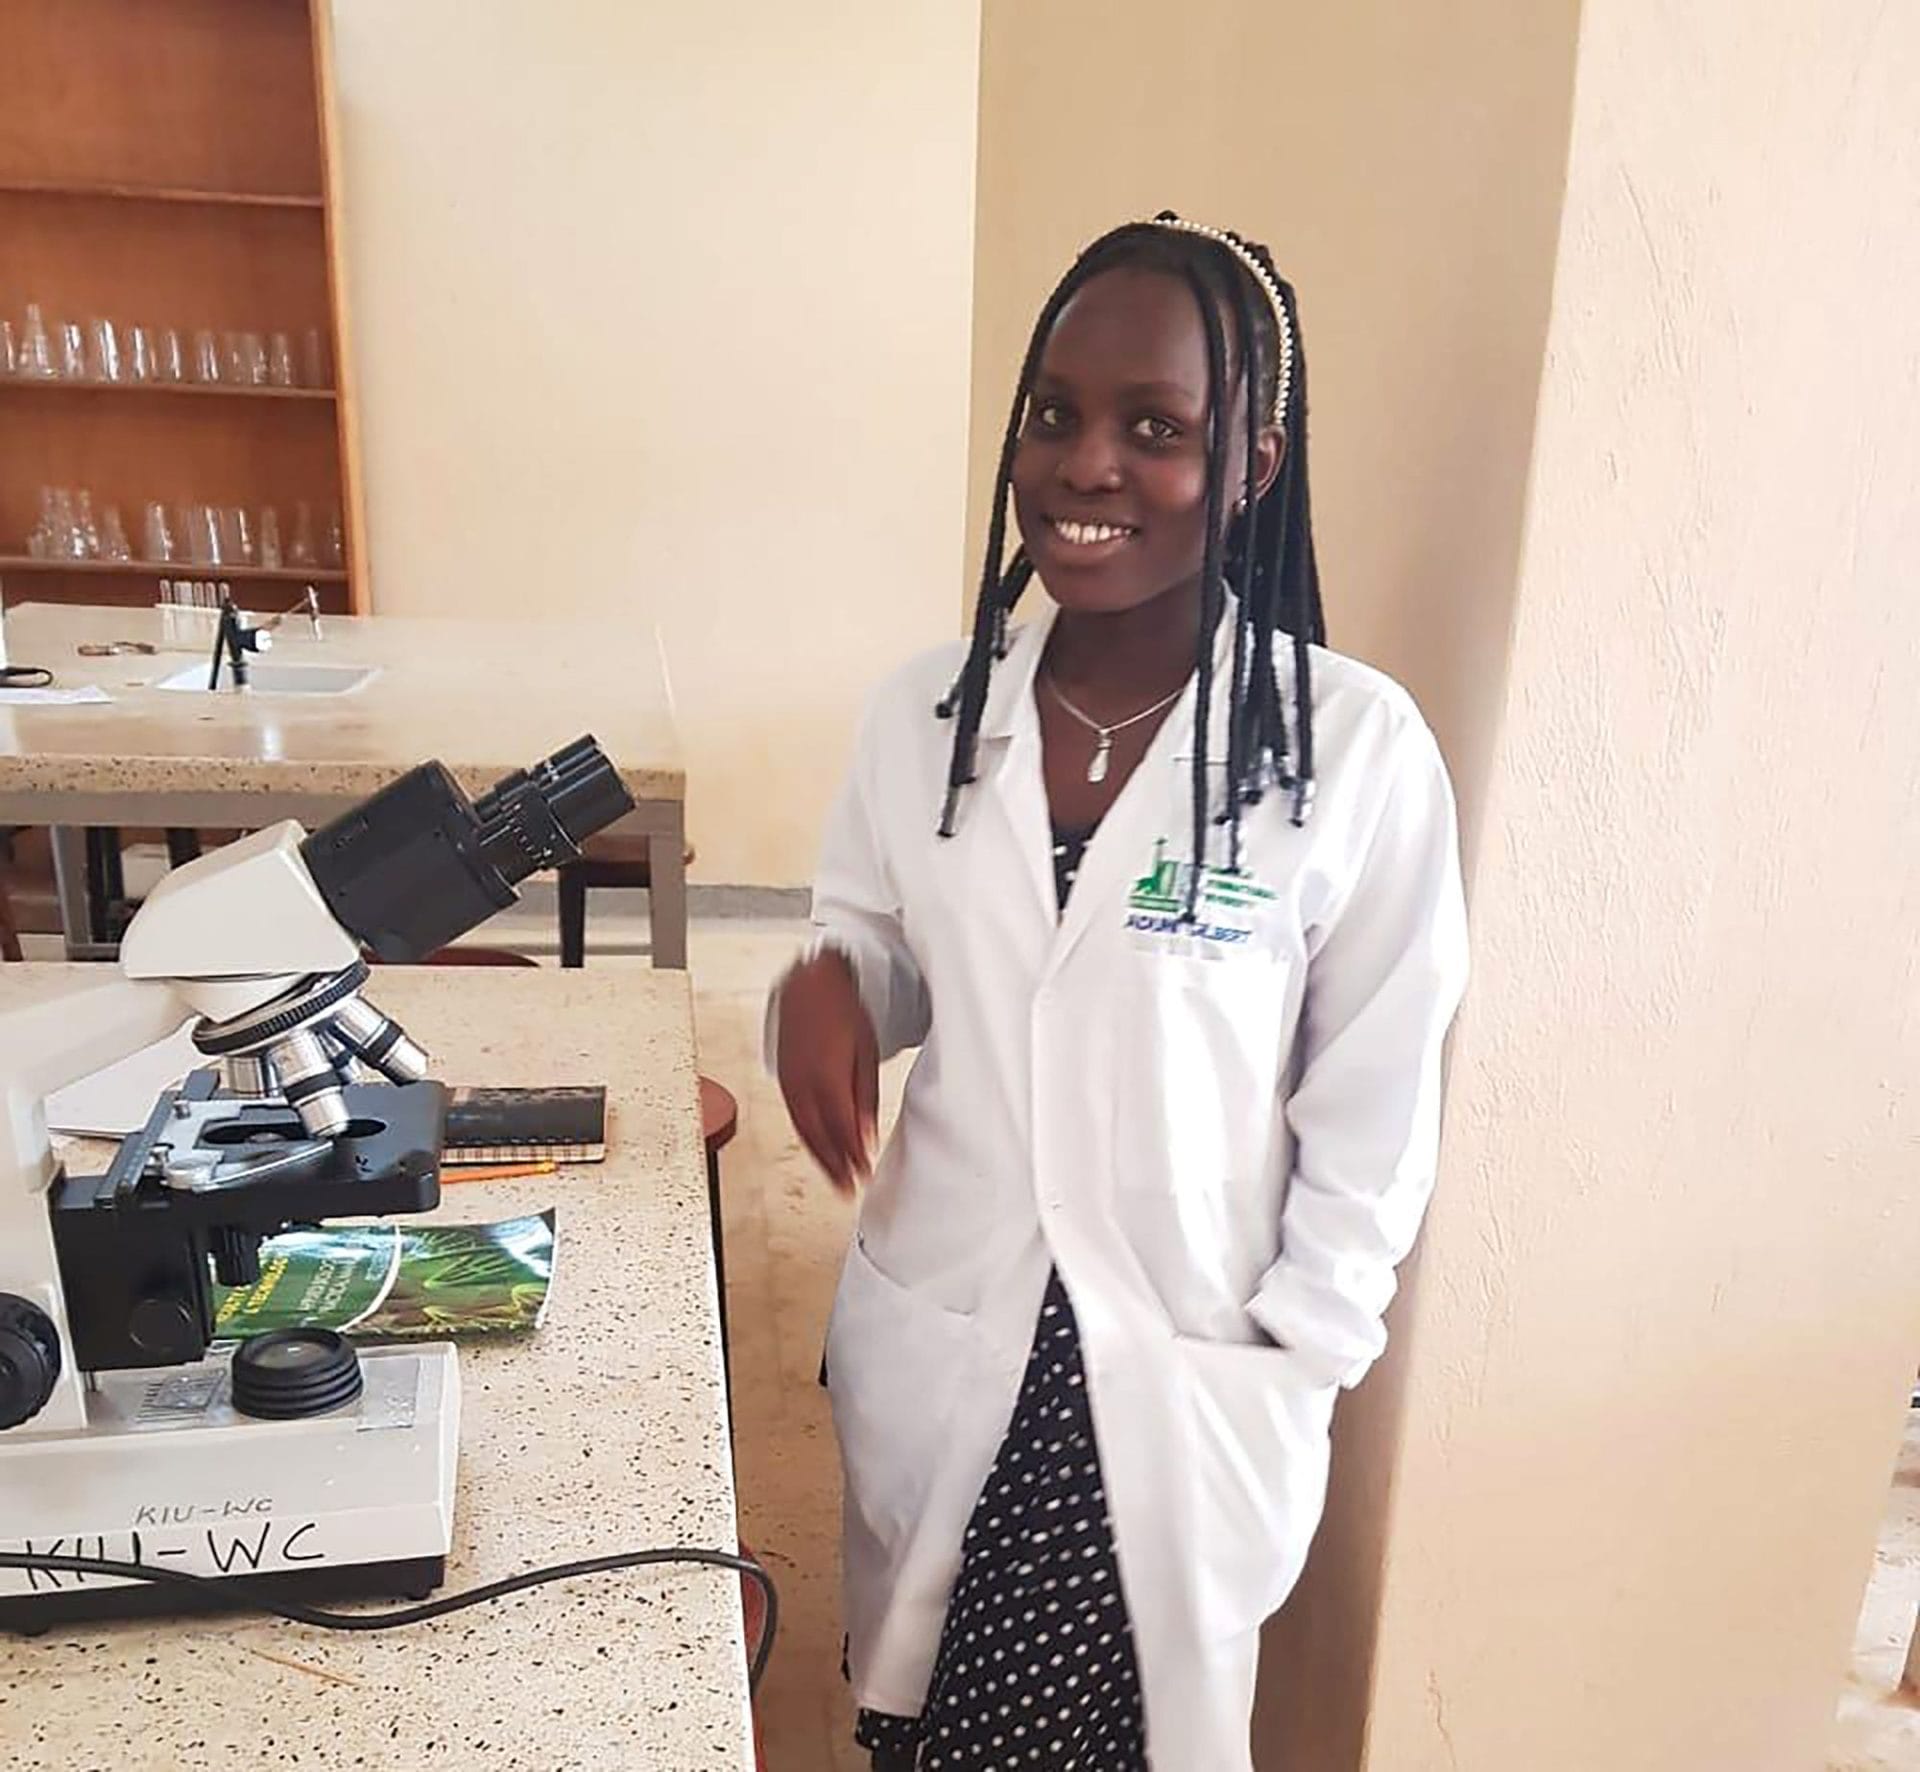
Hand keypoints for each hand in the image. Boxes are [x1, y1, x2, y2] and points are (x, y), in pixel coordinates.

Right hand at [775, 950, 878, 1194]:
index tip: (863, 1175)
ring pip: (804, 1131)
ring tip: (836, 1182)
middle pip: (818, 1135)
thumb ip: (865, 1097)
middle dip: (834, 1167)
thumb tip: (867, 1135)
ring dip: (820, 1160)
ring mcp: (789, 1083)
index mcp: (826, 1074)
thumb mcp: (865, 1052)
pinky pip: (795, 1118)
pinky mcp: (783, 1082)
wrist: (809, 985)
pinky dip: (808, 1140)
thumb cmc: (842, 1012)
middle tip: (849, 1190)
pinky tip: (819, 1152)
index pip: (840, 1127)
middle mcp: (802, 1083)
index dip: (851, 1155)